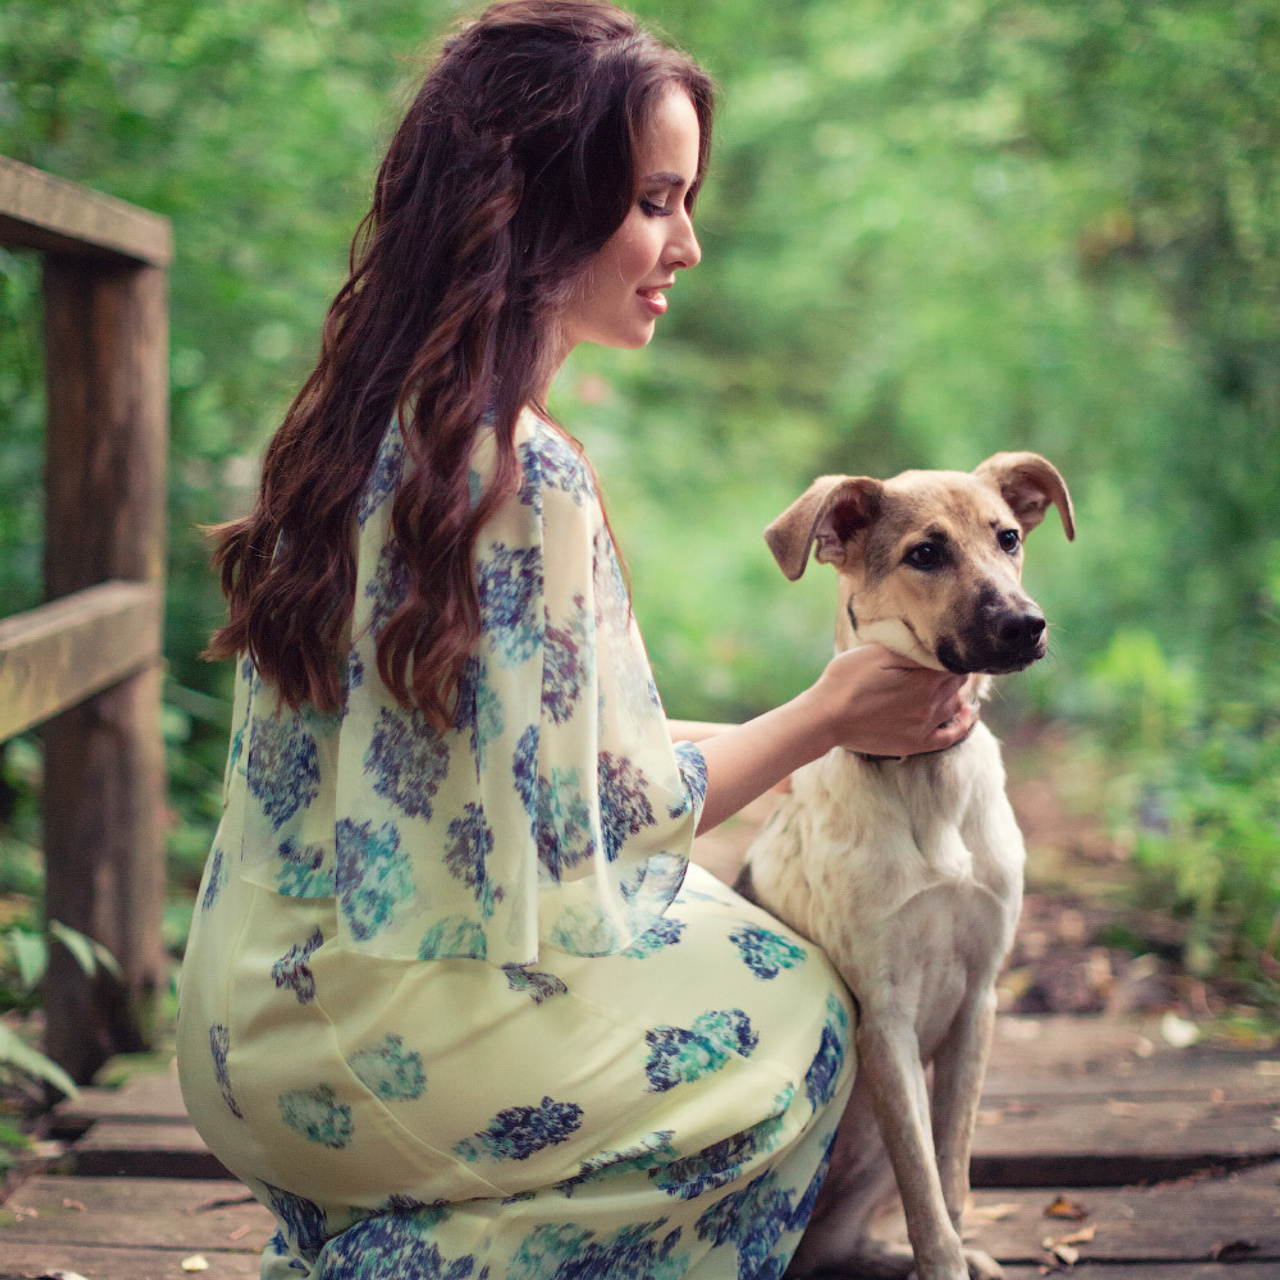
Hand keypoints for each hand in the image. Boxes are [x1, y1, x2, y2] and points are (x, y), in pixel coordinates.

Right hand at [806, 645, 977, 758]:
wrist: (826, 718)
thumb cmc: (846, 680)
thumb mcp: (876, 653)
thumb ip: (911, 649)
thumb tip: (937, 645)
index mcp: (924, 680)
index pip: (955, 662)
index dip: (953, 652)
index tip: (947, 645)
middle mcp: (931, 704)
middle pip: (958, 682)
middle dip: (956, 670)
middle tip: (949, 659)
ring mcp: (925, 726)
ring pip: (957, 705)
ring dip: (960, 691)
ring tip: (957, 680)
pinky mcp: (916, 743)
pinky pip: (951, 736)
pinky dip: (964, 724)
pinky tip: (967, 713)